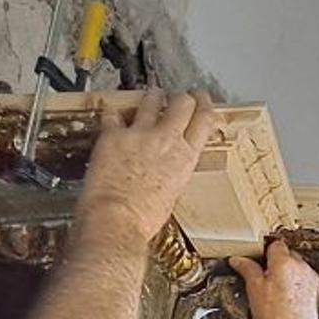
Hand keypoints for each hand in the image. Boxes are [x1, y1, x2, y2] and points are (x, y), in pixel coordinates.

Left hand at [76, 89, 219, 248]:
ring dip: (152, 98)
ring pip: (151, 99)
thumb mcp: (172, 193)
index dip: (204, 104)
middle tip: (177, 97)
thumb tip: (169, 162)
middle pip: (182, 102)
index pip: (204, 119)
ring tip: (150, 98)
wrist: (116, 221)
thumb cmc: (142, 218)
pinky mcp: (113, 135)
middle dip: (181, 97)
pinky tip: (114, 117)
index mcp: (185, 157)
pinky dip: (115, 114)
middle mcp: (166, 140)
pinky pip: (114, 114)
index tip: (202, 99)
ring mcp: (139, 134)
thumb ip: (174, 169)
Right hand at [229, 241, 318, 318]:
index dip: (264, 251)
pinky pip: (302, 278)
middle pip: (286, 254)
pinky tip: (284, 297)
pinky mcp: (315, 289)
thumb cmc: (275, 315)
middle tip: (262, 276)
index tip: (256, 260)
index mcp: (284, 261)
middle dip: (274, 262)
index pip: (274, 244)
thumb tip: (238, 259)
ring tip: (273, 289)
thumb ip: (247, 269)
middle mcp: (300, 265)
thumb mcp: (254, 289)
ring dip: (285, 273)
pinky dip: (294, 283)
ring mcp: (310, 277)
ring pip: (295, 266)